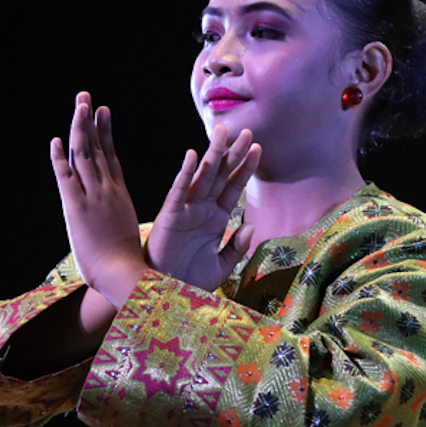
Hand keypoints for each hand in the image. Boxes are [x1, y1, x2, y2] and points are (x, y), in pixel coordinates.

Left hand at [50, 93, 146, 309]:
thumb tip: (116, 228)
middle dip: (90, 120)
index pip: (111, 157)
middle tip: (86, 97)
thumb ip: (118, 223)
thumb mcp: (126, 235)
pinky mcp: (76, 208)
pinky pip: (66, 177)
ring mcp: (93, 197)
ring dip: (79, 128)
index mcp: (120, 196)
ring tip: (79, 104)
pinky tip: (56, 141)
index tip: (103, 113)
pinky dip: (60, 158)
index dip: (105, 133)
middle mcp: (107, 190)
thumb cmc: (128, 263)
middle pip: (97, 148)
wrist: (125, 274)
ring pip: (84, 155)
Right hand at [145, 125, 261, 291]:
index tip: (258, 147)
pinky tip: (191, 156)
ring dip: (213, 155)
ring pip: (202, 177)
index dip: (245, 168)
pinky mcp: (169, 216)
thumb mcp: (222, 266)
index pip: (234, 187)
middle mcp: (203, 210)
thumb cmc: (191, 280)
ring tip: (223, 132)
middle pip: (221, 175)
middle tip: (246, 131)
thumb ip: (237, 248)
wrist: (167, 295)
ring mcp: (186, 211)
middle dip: (233, 154)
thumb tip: (251, 226)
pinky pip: (178, 192)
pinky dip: (185, 174)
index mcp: (217, 218)